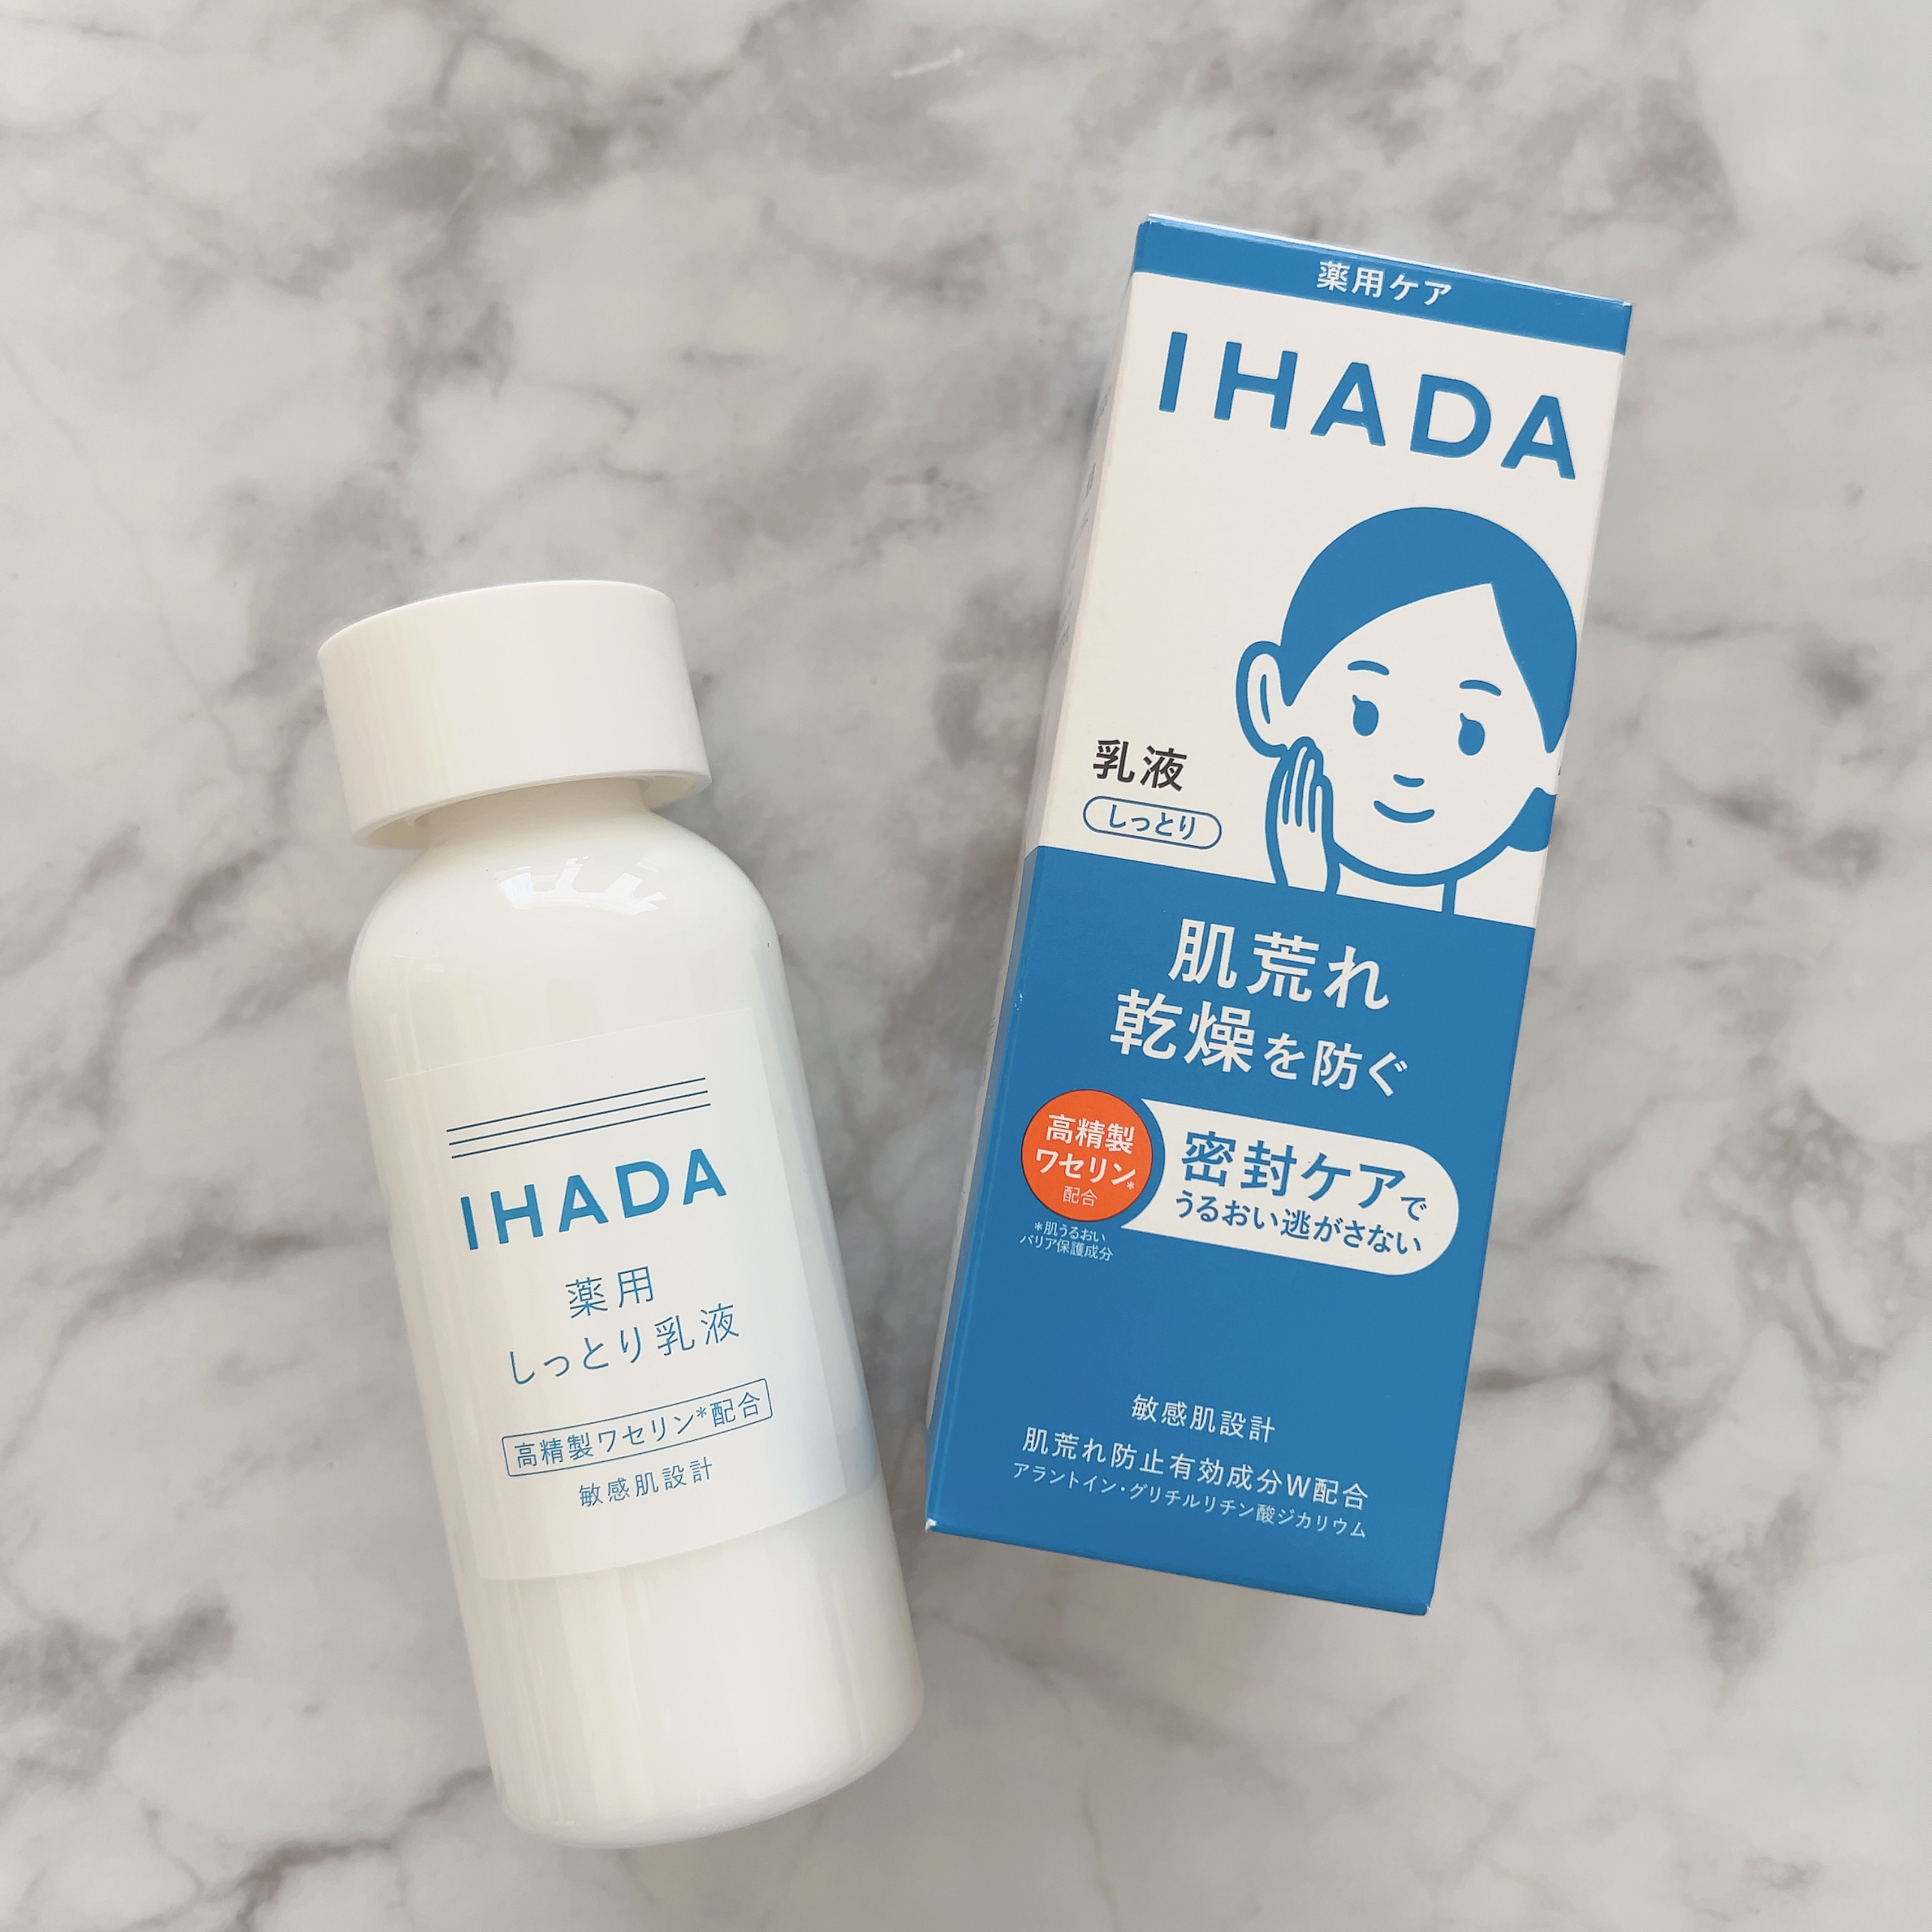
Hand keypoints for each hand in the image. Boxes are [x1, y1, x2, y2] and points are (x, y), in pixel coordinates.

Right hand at [1277, 737, 1334, 890]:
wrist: (1301, 915)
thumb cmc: (1300, 889)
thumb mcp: (1295, 857)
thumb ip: (1296, 834)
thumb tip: (1310, 803)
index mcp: (1278, 837)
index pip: (1280, 798)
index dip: (1286, 774)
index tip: (1291, 752)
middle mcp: (1287, 837)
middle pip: (1292, 796)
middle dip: (1298, 769)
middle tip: (1305, 742)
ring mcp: (1301, 843)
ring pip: (1304, 805)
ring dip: (1309, 778)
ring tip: (1315, 754)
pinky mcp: (1316, 852)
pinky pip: (1317, 823)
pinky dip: (1320, 803)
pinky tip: (1324, 784)